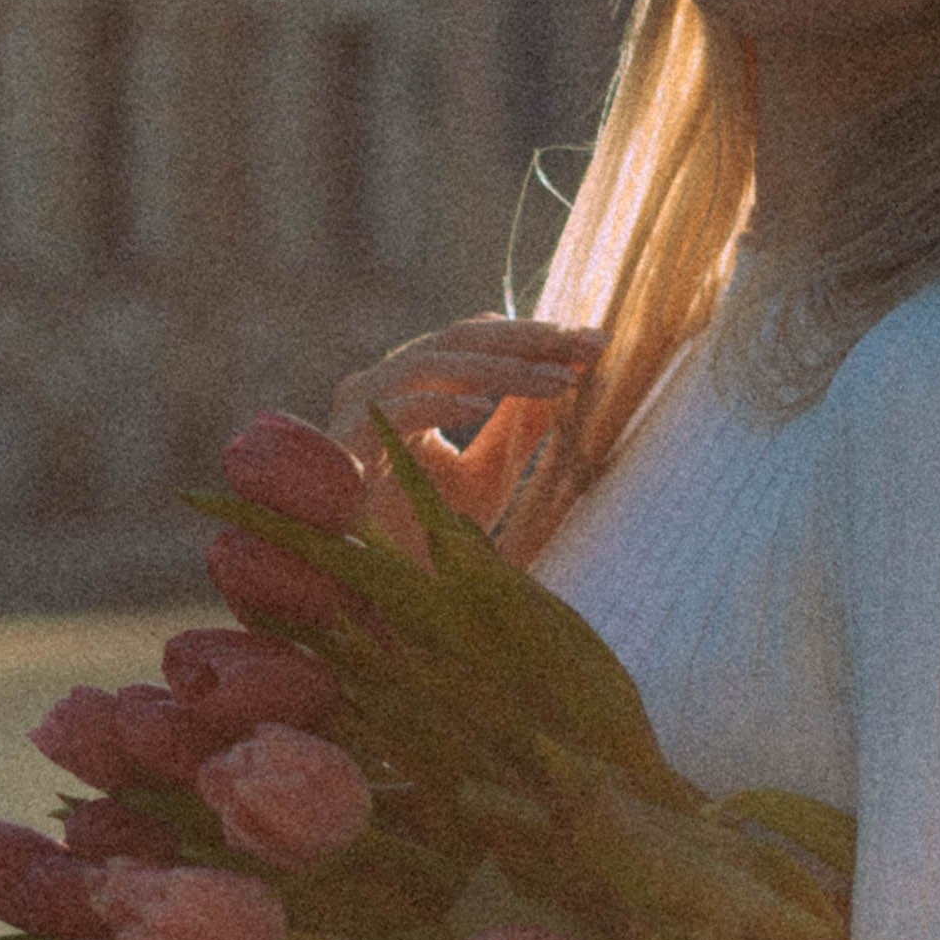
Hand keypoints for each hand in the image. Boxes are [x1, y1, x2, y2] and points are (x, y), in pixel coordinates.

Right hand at [328, 316, 599, 535]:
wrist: (376, 602)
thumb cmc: (425, 542)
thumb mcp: (488, 477)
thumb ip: (517, 428)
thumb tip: (563, 377)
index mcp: (411, 389)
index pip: (476, 342)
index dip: (535, 338)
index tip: (595, 344)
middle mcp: (380, 388)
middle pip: (457, 339)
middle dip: (529, 340)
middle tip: (589, 346)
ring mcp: (357, 412)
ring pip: (431, 362)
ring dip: (499, 369)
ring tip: (557, 383)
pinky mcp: (343, 446)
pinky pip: (394, 411)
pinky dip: (439, 404)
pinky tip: (484, 409)